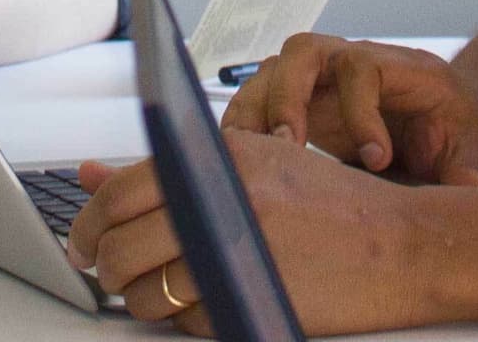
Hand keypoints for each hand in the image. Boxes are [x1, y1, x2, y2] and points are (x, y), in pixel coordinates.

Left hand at [62, 131, 441, 334]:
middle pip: (121, 247)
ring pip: (145, 292)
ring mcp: (233, 255)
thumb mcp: (250, 163)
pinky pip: (185, 321)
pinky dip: (181, 316)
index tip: (80, 238)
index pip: (119, 193)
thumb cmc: (327, 203)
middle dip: (102, 265)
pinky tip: (199, 298)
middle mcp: (220, 201)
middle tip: (106, 268)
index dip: (87, 222)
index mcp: (217, 158)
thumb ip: (166, 168)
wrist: (397, 245)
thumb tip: (88, 175)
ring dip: (137, 296)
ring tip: (151, 286)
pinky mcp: (246, 301)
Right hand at [223, 34, 477, 184]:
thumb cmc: (449, 122)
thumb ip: (466, 169)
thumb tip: (471, 195)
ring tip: (251, 159)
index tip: (376, 161)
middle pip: (305, 52)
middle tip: (289, 146)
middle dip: (289, 97)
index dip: (362, 112)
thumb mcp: (468, 145)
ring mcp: (316, 78)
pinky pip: (256, 98)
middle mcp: (348, 61)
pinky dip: (243, 124)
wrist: (436, 111)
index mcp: (396, 67)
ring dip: (255, 111)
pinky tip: (241, 162)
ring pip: (272, 71)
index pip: (364, 69)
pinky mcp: (294, 99)